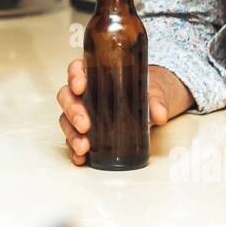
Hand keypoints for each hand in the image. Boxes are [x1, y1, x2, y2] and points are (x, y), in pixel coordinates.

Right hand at [57, 61, 193, 165]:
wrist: (151, 107)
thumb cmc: (145, 92)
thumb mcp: (155, 91)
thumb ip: (156, 101)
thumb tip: (159, 114)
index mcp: (97, 74)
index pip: (78, 69)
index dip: (74, 76)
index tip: (80, 86)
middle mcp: (85, 93)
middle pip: (67, 97)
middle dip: (73, 111)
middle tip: (84, 124)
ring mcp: (83, 113)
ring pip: (66, 119)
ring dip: (72, 133)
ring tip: (83, 146)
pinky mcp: (85, 132)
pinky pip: (74, 139)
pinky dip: (75, 149)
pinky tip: (81, 157)